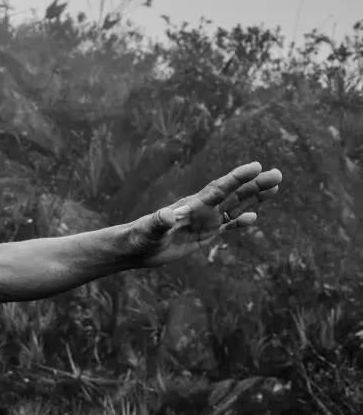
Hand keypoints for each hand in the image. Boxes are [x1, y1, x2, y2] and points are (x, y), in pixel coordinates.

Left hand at [129, 161, 282, 267]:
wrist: (136, 248)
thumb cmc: (140, 237)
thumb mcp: (149, 230)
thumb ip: (159, 221)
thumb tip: (168, 214)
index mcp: (192, 206)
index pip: (219, 188)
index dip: (237, 178)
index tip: (256, 166)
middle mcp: (202, 209)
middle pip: (234, 193)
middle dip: (255, 184)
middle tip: (278, 174)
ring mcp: (205, 220)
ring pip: (235, 205)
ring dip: (254, 197)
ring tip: (276, 186)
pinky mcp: (204, 233)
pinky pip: (227, 225)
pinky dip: (241, 221)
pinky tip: (254, 218)